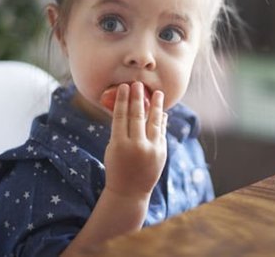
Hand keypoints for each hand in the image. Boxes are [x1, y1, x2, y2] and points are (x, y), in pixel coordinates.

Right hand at [104, 82, 166, 198]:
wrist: (129, 192)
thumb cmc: (116, 167)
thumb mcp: (112, 149)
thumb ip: (120, 130)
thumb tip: (129, 110)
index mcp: (119, 145)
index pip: (120, 116)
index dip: (122, 100)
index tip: (124, 87)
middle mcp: (136, 146)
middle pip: (137, 116)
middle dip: (138, 98)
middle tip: (138, 84)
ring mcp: (151, 150)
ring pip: (154, 122)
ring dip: (156, 106)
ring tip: (158, 93)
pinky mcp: (161, 153)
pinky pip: (161, 132)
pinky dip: (162, 121)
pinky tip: (162, 111)